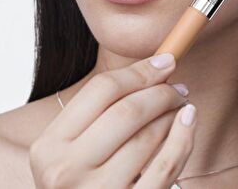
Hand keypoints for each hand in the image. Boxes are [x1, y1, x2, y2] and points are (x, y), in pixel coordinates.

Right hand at [28, 52, 196, 187]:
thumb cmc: (79, 185)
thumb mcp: (70, 151)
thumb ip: (97, 115)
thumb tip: (154, 68)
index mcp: (48, 147)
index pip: (101, 90)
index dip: (139, 71)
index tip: (164, 62)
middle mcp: (67, 171)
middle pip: (127, 111)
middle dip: (160, 91)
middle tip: (176, 86)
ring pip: (148, 137)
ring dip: (172, 113)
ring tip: (180, 105)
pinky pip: (165, 167)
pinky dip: (183, 139)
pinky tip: (189, 121)